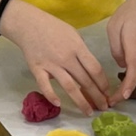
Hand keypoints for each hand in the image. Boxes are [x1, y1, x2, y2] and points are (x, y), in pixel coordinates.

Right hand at [0, 0, 109, 115]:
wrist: (28, 24)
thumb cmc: (53, 27)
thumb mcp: (73, 34)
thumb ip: (82, 52)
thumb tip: (89, 69)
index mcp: (77, 47)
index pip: (95, 69)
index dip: (103, 83)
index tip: (107, 92)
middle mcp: (66, 58)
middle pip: (85, 81)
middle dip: (97, 96)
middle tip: (103, 107)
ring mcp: (51, 65)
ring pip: (70, 87)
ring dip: (81, 102)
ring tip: (89, 112)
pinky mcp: (37, 69)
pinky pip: (45, 86)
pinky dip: (51, 96)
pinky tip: (58, 104)